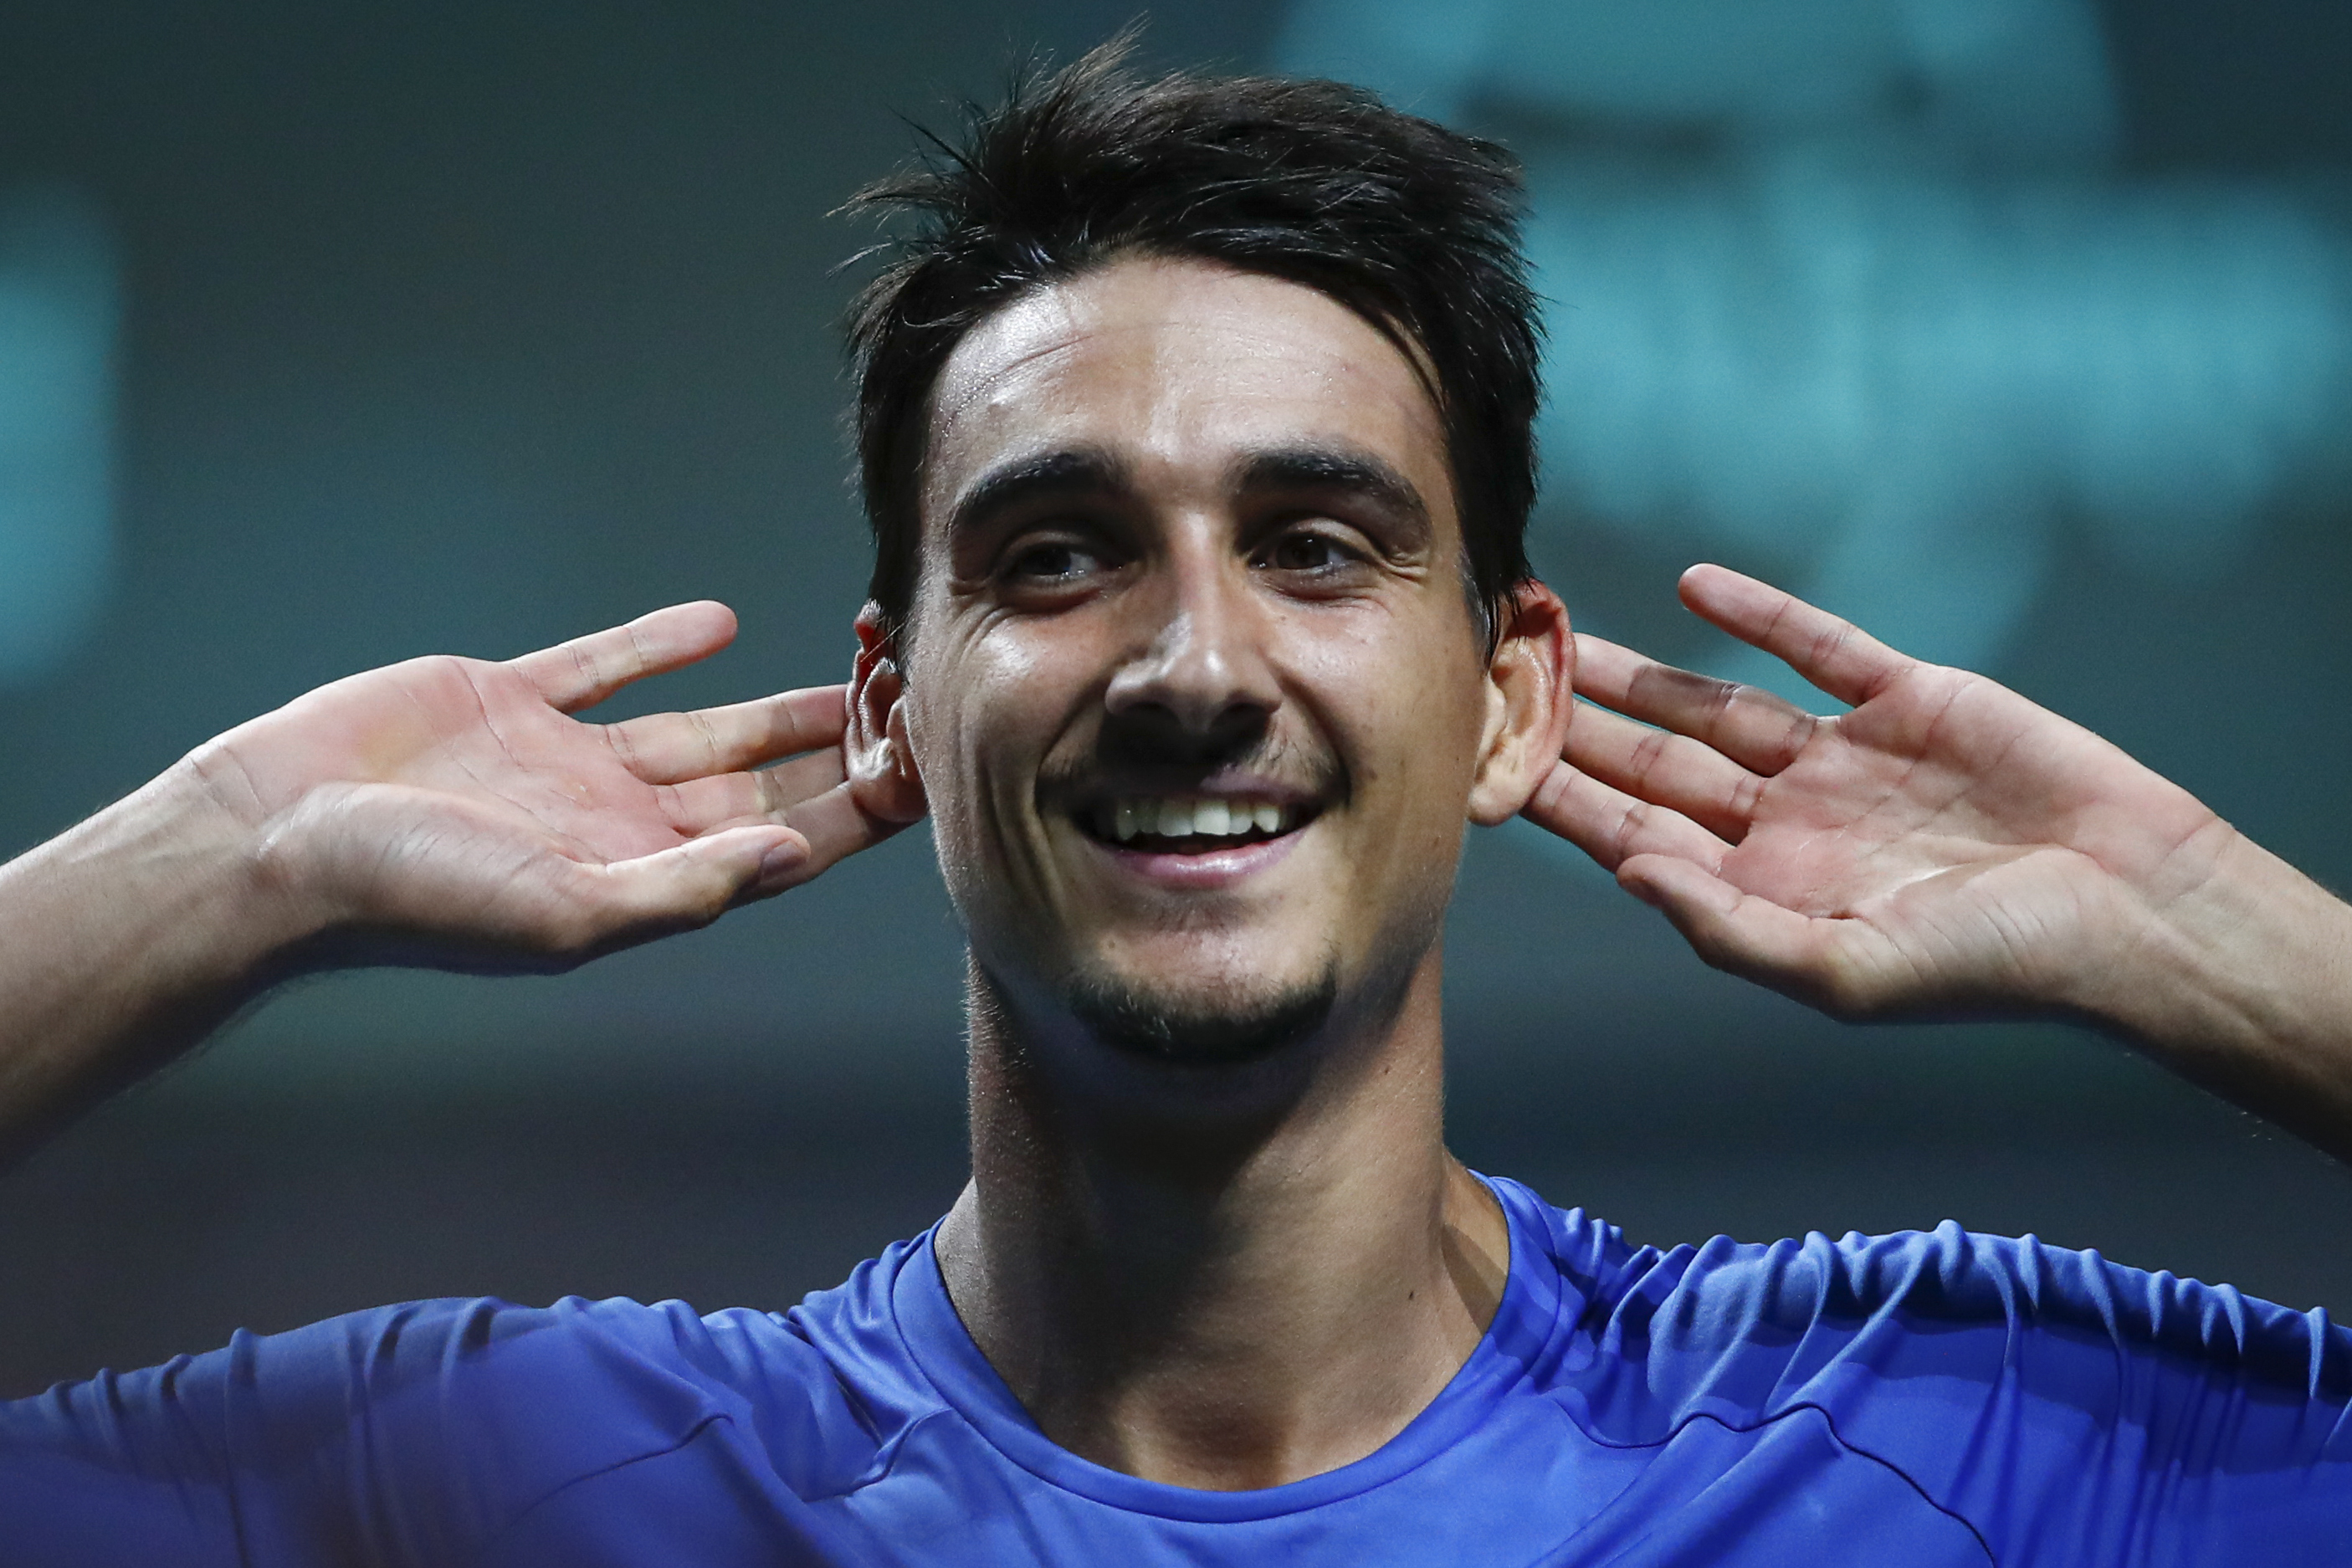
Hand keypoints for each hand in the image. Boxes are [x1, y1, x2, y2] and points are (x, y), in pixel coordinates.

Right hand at [181, 602, 905, 972]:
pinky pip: (602, 667)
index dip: (856, 810)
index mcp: (639, 876)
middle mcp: (616, 822)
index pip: (778, 846)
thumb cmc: (412, 898)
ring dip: (779, 703)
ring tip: (858, 667)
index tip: (927, 765)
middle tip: (914, 698)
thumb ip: (684, 885)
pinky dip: (658, 646)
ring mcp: (565, 763)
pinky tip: (720, 625)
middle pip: (759, 786)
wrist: (273, 843)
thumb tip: (794, 859)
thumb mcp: (565, 908)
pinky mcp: (509, 704)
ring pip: (701, 729)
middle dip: (840, 750)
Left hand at [1524, 565, 2237, 1023]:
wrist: (2134, 910)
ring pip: (1717, 701)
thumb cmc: (1996, 966)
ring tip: (1563, 632)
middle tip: (1499, 675)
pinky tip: (1696, 584)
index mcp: (1768, 889)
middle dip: (1579, 724)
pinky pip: (1819, 646)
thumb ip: (1730, 928)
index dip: (1563, 799)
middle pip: (1657, 763)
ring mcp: (1847, 758)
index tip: (1486, 756)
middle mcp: (1792, 822)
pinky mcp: (1910, 700)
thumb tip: (1627, 871)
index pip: (1638, 835)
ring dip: (1643, 670)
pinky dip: (1760, 613)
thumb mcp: (1848, 973)